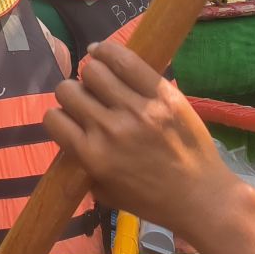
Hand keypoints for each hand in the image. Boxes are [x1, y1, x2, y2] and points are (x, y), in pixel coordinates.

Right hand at [47, 40, 254, 253]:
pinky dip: (107, 52)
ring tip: (101, 79)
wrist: (202, 198)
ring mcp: (137, 109)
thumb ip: (83, 164)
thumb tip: (70, 135)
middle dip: (73, 93)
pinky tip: (103, 53)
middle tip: (88, 100)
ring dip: (92, 74)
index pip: (52, 119)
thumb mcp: (105, 192)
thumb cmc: (153, 201)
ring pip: (92, 70)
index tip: (72, 119)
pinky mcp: (161, 94)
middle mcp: (109, 129)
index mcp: (92, 156)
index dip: (59, 117)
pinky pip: (125, 60)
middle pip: (68, 90)